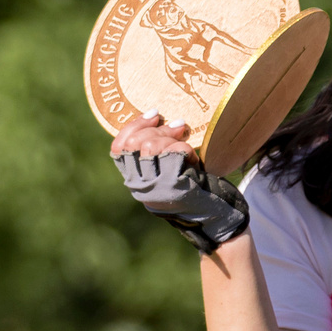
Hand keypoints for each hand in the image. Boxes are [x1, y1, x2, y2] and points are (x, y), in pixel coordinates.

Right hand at [112, 115, 247, 252]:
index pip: (118, 148)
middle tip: (178, 126)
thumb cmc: (191, 187)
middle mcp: (139, 185)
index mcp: (133, 180)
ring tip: (185, 136)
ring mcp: (155, 186)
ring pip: (151, 146)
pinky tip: (193, 156)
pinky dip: (185, 148)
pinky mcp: (174, 186)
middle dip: (157, 129)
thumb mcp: (164, 172)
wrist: (213, 216)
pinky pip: (174, 153)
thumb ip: (152, 156)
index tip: (154, 114)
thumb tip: (152, 120)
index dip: (134, 126)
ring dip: (171, 136)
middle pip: (135, 143)